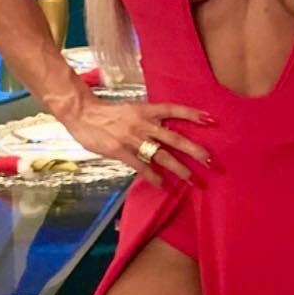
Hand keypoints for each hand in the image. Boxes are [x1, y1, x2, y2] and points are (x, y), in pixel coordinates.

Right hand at [56, 92, 214, 188]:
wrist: (83, 113)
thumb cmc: (107, 112)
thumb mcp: (132, 109)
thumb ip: (147, 119)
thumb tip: (165, 129)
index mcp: (146, 110)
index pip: (173, 110)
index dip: (192, 114)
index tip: (210, 119)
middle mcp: (143, 124)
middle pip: (174, 137)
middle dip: (194, 150)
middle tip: (210, 161)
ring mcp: (133, 138)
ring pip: (161, 155)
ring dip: (179, 169)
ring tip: (192, 180)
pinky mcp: (121, 151)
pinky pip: (141, 167)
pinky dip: (153, 177)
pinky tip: (162, 185)